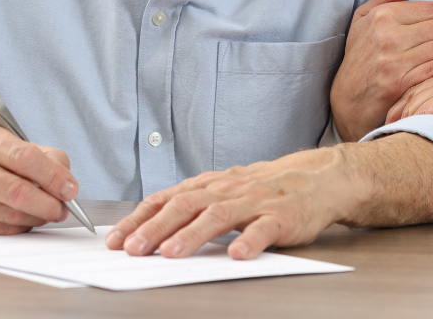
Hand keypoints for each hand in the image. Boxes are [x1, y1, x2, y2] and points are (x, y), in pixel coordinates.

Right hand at [0, 122, 77, 233]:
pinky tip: (23, 219)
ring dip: (36, 218)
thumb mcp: (10, 143)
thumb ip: (45, 157)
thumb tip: (66, 183)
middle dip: (48, 204)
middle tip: (62, 209)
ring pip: (9, 215)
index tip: (70, 189)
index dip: (53, 177)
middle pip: (17, 192)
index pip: (26, 158)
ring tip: (45, 213)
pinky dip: (18, 227)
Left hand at [106, 147, 355, 259]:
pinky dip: (249, 240)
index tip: (116, 238)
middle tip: (132, 249)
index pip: (166, 199)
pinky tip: (237, 255)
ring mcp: (253, 202)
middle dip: (154, 229)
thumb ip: (193, 204)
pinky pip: (263, 228)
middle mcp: (227, 190)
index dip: (138, 219)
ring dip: (192, 235)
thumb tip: (151, 224)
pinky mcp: (281, 216)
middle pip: (185, 206)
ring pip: (218, 215)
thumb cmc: (265, 188)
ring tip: (171, 253)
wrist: (315, 178)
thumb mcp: (224, 190)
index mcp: (209, 185)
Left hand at [385, 53, 432, 160]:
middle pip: (412, 87)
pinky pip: (426, 108)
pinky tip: (402, 132)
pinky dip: (412, 120)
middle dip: (396, 107)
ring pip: (416, 98)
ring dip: (400, 117)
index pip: (420, 77)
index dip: (403, 96)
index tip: (391, 112)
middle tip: (383, 124)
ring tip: (388, 132)